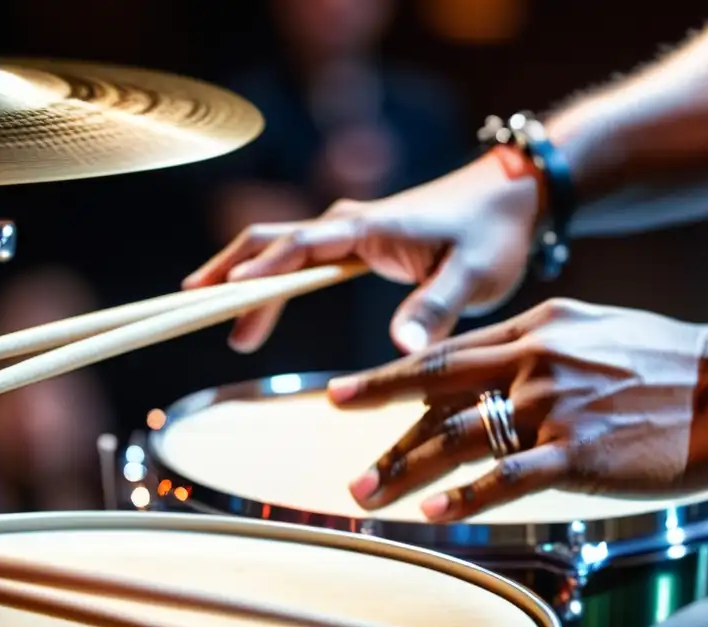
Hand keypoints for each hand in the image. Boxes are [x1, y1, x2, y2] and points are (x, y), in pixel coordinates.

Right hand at [183, 153, 539, 353]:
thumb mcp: (473, 276)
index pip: (298, 247)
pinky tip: (259, 297)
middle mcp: (351, 221)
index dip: (258, 274)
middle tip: (193, 307)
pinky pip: (303, 252)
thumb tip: (401, 349)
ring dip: (245, 272)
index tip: (223, 301)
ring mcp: (353, 228)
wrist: (514, 196)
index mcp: (369, 227)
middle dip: (230, 271)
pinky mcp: (362, 239)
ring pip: (282, 244)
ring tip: (212, 310)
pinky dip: (273, 272)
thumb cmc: (495, 233)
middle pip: (272, 240)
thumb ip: (435, 308)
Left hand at [326, 299, 707, 521]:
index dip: (389, 376)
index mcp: (538, 327)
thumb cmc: (669, 362)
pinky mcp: (578, 452)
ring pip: (460, 437)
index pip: (447, 355)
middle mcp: (536, 360)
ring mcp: (554, 406)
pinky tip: (435, 515)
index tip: (343, 393)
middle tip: (342, 458)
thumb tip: (497, 366)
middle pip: (437, 393)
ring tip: (368, 495)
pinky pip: (507, 478)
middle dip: (380, 426)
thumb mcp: (596, 329)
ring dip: (407, 469)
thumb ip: (542, 343)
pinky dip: (466, 497)